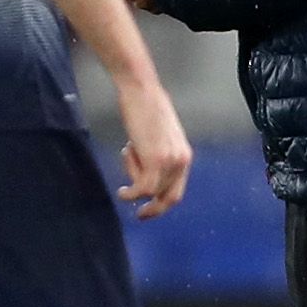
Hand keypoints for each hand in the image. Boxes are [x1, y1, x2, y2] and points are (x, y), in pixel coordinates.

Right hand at [115, 79, 191, 219]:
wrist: (140, 91)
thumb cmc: (144, 107)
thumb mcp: (157, 135)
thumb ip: (156, 153)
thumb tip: (143, 167)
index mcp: (184, 155)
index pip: (177, 189)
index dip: (163, 203)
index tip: (148, 209)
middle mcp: (181, 161)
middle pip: (169, 197)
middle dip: (154, 210)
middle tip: (139, 216)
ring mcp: (170, 161)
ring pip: (151, 191)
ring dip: (134, 182)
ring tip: (126, 155)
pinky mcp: (156, 160)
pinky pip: (143, 187)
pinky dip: (131, 193)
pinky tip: (122, 190)